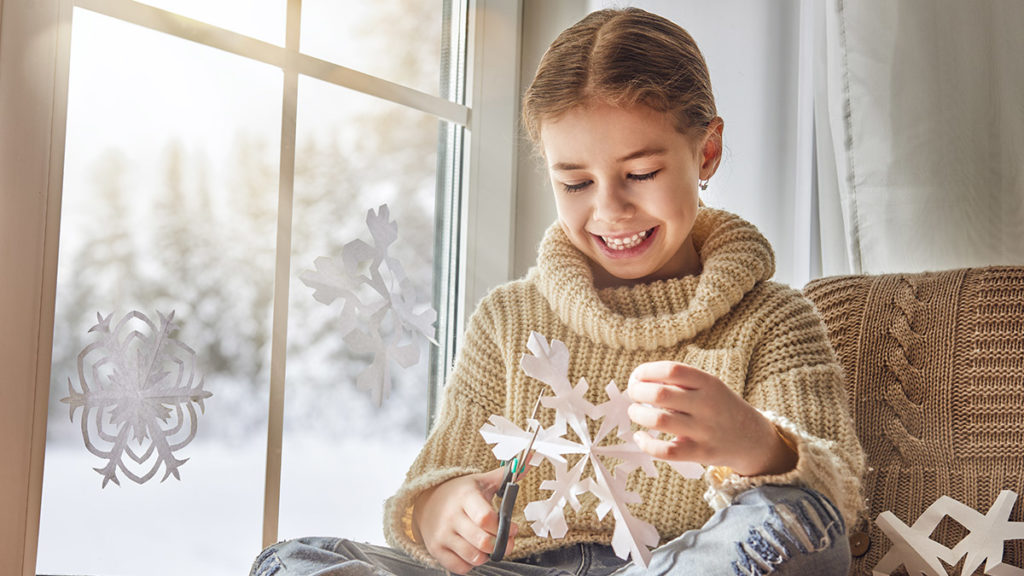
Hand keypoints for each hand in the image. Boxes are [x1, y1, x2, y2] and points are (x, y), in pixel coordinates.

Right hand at [412, 466, 518, 573]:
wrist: (426, 501)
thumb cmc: (459, 492)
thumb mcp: (480, 481)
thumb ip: (504, 476)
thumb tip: (527, 463)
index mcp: (465, 497)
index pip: (486, 518)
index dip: (504, 527)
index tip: (513, 528)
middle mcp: (452, 517)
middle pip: (483, 541)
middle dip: (501, 545)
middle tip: (505, 541)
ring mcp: (442, 534)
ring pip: (473, 557)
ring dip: (487, 555)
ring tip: (488, 546)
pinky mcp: (436, 549)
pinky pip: (460, 567)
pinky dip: (471, 564)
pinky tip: (473, 552)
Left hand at [626, 361, 795, 476]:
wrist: (753, 440)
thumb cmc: (722, 408)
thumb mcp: (710, 387)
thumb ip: (681, 383)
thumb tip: (639, 381)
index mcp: (709, 383)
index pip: (671, 370)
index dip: (647, 371)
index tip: (637, 376)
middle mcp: (707, 405)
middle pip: (660, 394)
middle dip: (637, 392)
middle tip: (633, 394)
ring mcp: (704, 430)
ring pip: (659, 421)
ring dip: (638, 415)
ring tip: (635, 412)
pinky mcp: (701, 453)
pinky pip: (666, 451)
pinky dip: (647, 444)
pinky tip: (640, 437)